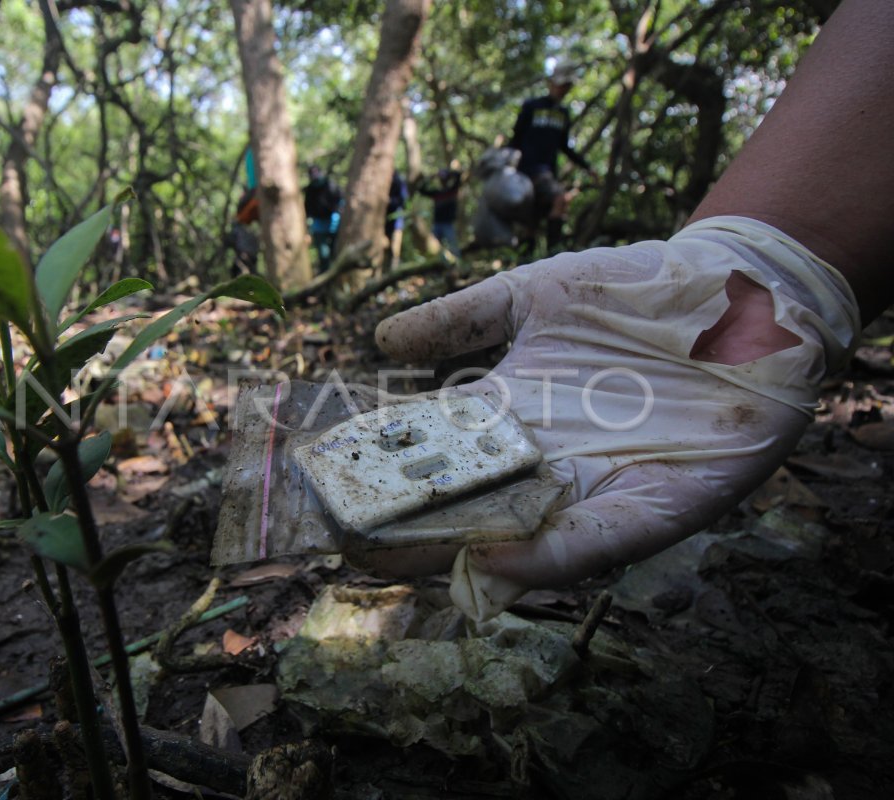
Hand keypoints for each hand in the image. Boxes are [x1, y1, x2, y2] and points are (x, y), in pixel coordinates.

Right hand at [375, 216, 858, 621]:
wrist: (738, 293)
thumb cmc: (635, 290)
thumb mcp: (533, 294)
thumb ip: (461, 318)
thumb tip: (381, 341)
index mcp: (512, 415)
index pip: (436, 455)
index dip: (387, 472)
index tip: (331, 485)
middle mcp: (547, 460)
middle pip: (470, 506)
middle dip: (412, 531)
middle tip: (352, 547)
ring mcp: (601, 486)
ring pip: (524, 535)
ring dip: (466, 554)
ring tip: (409, 564)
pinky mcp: (662, 505)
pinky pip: (604, 539)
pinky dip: (555, 556)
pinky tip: (504, 561)